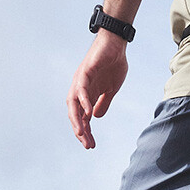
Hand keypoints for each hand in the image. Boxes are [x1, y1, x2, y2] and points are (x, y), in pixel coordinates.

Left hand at [67, 32, 128, 147]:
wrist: (116, 44)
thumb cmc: (113, 64)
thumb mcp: (110, 89)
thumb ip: (103, 103)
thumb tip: (96, 117)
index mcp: (86, 95)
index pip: (83, 117)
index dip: (86, 132)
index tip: (91, 145)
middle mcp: (80, 89)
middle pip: (75, 114)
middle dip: (80, 131)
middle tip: (87, 144)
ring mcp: (81, 81)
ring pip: (74, 104)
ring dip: (77, 120)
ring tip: (81, 133)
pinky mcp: (85, 72)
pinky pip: (81, 90)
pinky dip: (83, 102)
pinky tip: (88, 113)